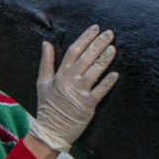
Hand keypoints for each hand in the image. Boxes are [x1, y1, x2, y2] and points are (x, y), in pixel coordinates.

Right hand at [32, 25, 117, 151]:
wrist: (51, 130)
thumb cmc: (47, 106)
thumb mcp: (42, 82)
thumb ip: (46, 62)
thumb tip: (46, 42)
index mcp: (60, 73)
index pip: (74, 50)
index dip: (85, 38)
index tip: (95, 28)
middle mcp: (71, 79)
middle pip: (87, 57)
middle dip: (99, 44)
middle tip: (110, 33)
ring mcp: (80, 91)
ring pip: (95, 71)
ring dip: (105, 59)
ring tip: (113, 49)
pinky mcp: (88, 104)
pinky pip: (100, 91)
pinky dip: (108, 82)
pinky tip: (116, 74)